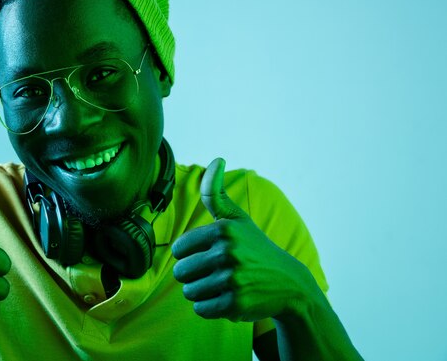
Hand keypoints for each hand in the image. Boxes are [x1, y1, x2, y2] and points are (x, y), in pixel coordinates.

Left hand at [172, 158, 314, 321]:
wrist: (289, 284)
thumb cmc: (255, 249)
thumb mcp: (238, 219)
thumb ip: (217, 194)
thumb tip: (216, 160)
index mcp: (223, 230)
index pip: (179, 249)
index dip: (191, 255)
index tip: (209, 255)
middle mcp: (227, 252)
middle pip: (181, 273)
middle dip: (194, 276)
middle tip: (216, 273)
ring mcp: (231, 279)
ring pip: (189, 292)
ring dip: (202, 292)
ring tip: (222, 286)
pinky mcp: (235, 303)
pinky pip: (201, 309)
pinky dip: (210, 307)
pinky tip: (227, 299)